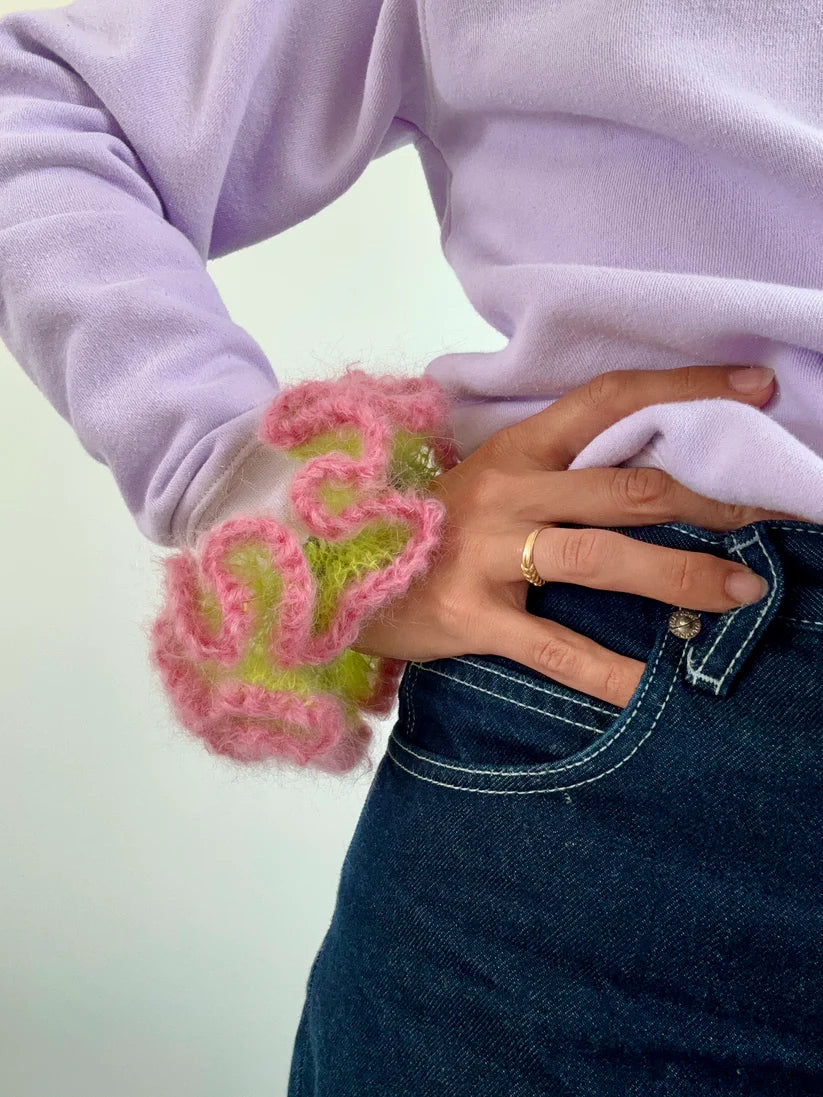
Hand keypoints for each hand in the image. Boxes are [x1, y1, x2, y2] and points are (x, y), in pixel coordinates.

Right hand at [354, 365, 797, 707]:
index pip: (608, 400)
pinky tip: (652, 691)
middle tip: (775, 511)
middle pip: (626, 487)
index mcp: (513, 447)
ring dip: (680, 574)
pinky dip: (608, 673)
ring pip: (601, 557)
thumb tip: (645, 473)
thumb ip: (552, 471)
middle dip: (711, 499)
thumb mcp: (484, 479)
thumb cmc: (425, 525)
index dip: (684, 389)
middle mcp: (506, 491)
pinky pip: (553, 647)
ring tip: (741, 593)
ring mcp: (486, 553)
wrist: (329, 569)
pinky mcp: (470, 616)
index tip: (754, 390)